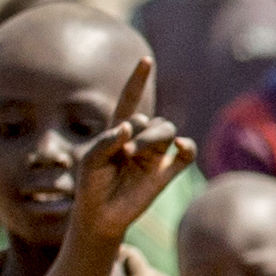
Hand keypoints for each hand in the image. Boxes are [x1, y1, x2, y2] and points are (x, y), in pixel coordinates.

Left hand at [65, 59, 191, 253]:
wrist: (100, 216)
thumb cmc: (91, 185)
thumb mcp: (88, 160)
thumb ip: (106, 141)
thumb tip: (132, 127)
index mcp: (120, 132)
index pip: (130, 100)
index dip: (138, 80)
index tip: (145, 59)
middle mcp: (141, 140)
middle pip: (153, 120)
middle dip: (142, 131)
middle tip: (127, 151)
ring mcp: (156, 155)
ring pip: (168, 131)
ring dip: (154, 138)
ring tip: (136, 155)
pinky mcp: (167, 172)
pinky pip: (187, 153)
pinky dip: (187, 146)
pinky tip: (180, 147)